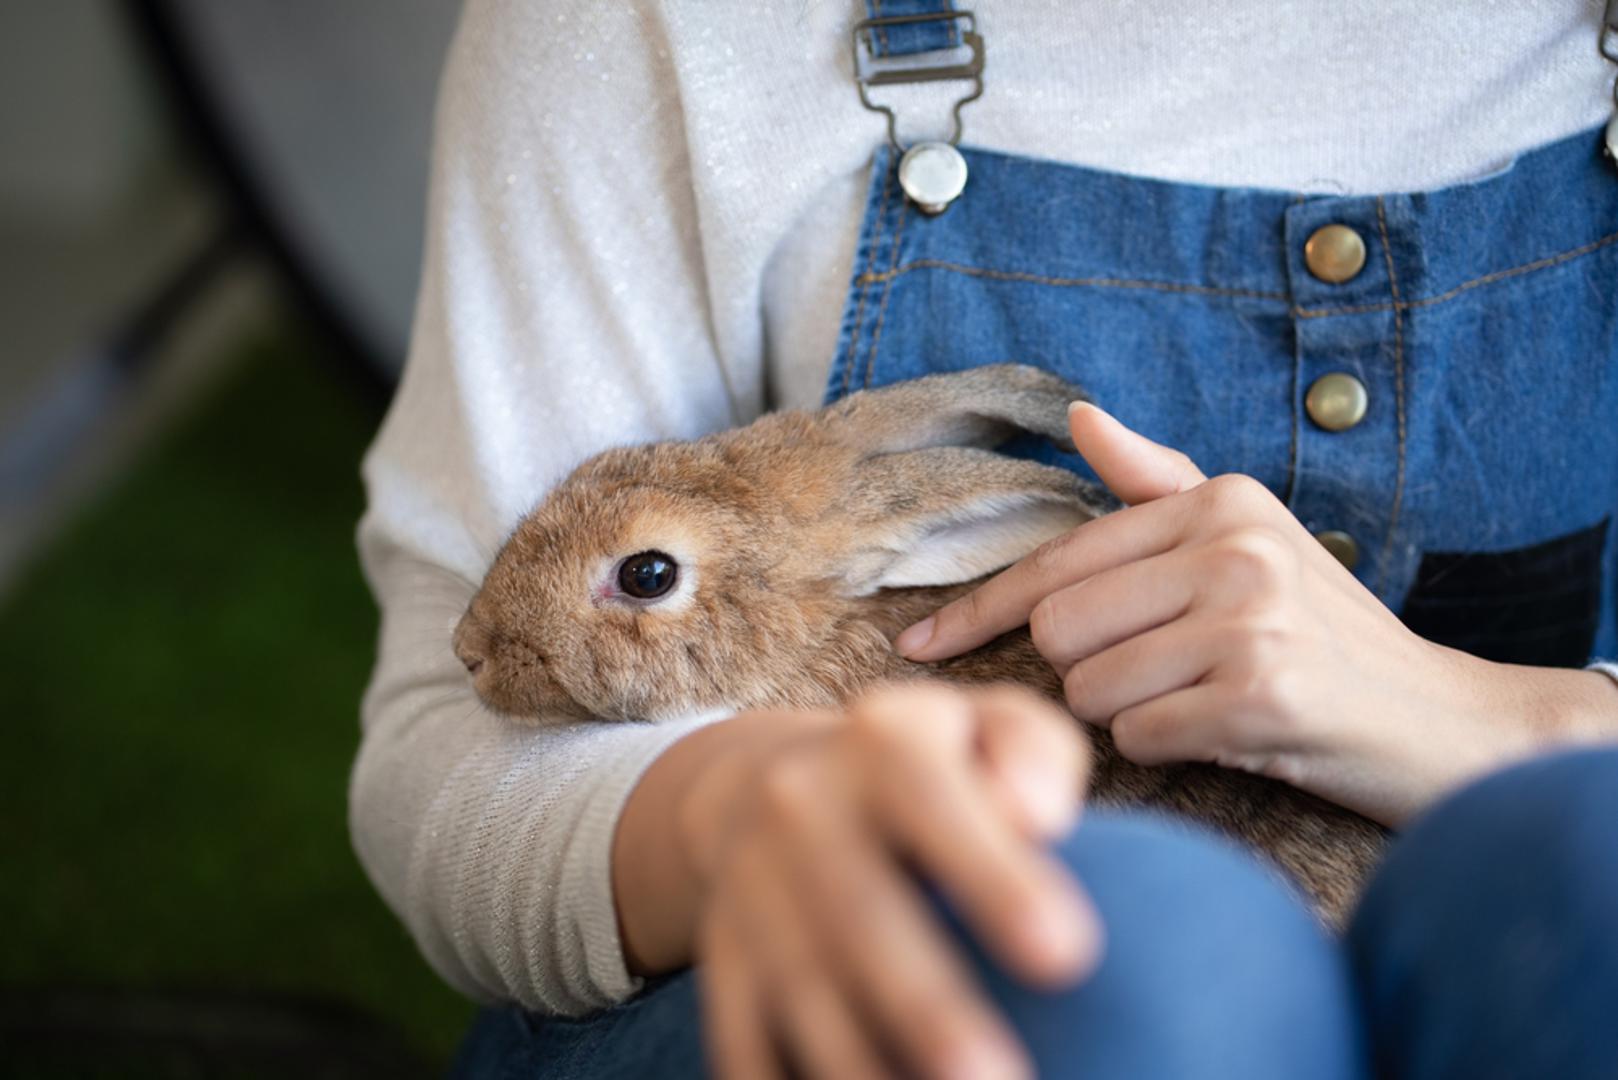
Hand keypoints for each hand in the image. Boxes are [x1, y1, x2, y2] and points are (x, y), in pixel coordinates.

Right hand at [623, 683, 1098, 1079]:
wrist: (768, 784)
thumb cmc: (934, 769)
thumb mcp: (988, 727)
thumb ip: (1033, 750)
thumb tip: (1038, 816)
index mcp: (883, 740)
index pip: (932, 800)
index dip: (994, 876)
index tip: (1068, 954)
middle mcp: (800, 805)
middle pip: (860, 916)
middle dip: (926, 1007)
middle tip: (1000, 1078)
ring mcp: (752, 888)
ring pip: (802, 993)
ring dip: (862, 1069)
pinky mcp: (723, 961)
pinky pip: (746, 1042)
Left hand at [895, 403, 1617, 825]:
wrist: (1439, 719)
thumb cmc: (1325, 632)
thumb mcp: (1250, 538)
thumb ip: (1161, 482)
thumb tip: (1084, 416)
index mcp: (1217, 501)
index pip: (1055, 559)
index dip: (976, 610)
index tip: (919, 643)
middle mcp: (1232, 547)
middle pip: (1057, 628)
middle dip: (1085, 669)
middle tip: (1159, 675)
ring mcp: (1249, 620)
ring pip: (1088, 689)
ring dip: (1127, 714)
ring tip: (1199, 700)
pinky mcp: (1260, 697)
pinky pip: (1137, 738)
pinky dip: (1165, 748)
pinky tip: (1226, 733)